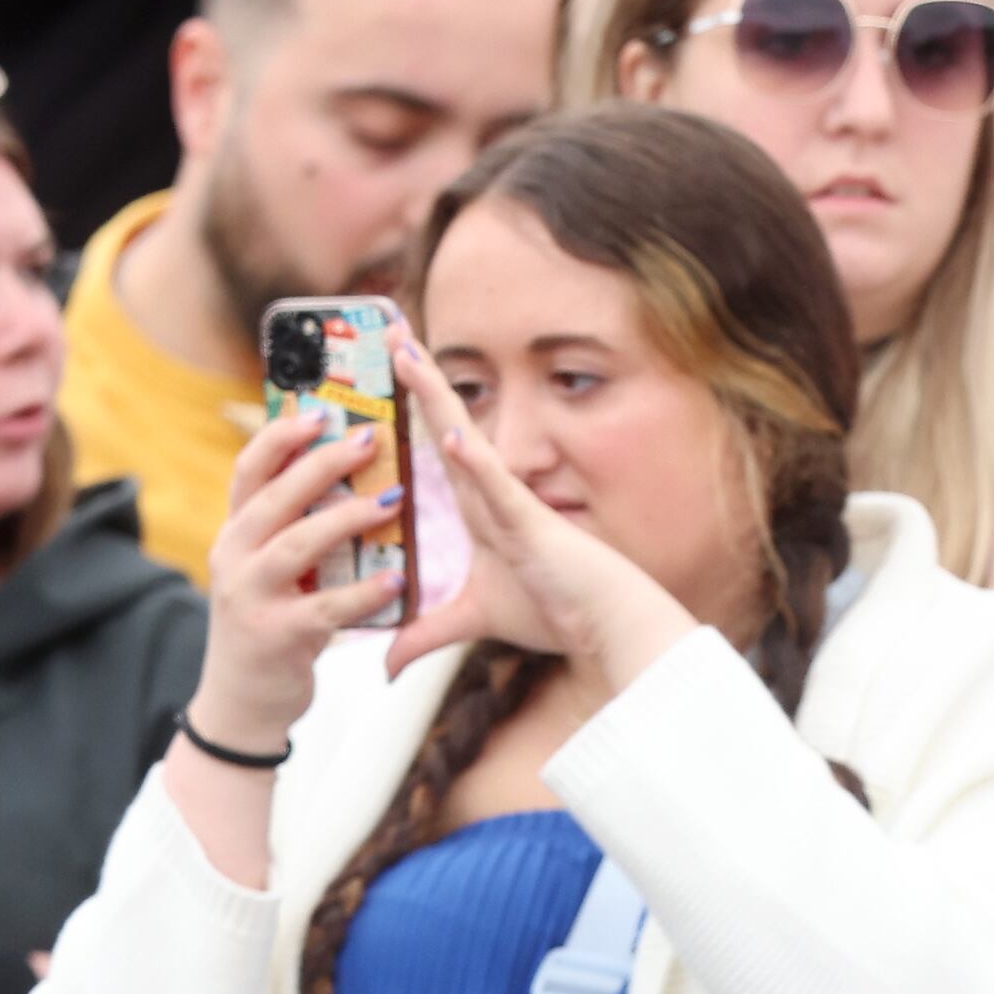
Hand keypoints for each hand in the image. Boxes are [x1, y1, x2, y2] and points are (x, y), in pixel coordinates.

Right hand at [190, 403, 409, 747]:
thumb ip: (293, 531)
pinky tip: (398, 580)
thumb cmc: (271, 626)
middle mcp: (234, 557)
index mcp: (236, 534)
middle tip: (370, 440)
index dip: (281, 437)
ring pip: (297, 545)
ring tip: (393, 500)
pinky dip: (364, 594)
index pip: (249, 471)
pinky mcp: (276, 636)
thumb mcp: (271, 573)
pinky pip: (326, 609)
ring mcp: (250, 596)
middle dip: (322, 464)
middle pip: (275, 497)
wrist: (242, 704)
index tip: (320, 411)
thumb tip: (338, 479)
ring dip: (346, 519)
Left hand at [380, 328, 701, 705]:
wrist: (606, 623)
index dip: (415, 405)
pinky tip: (451, 434)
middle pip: (446, 423)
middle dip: (418, 377)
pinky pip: (498, 488)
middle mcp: (491, 494)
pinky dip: (474, 462)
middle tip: (389, 329)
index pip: (437, 446)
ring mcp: (510, 504)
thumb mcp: (473, 621)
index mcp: (479, 508)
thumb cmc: (557, 611)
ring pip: (464, 438)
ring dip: (435, 396)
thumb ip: (425, 633)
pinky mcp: (530, 526)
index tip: (389, 364)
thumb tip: (386, 664)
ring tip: (406, 352)